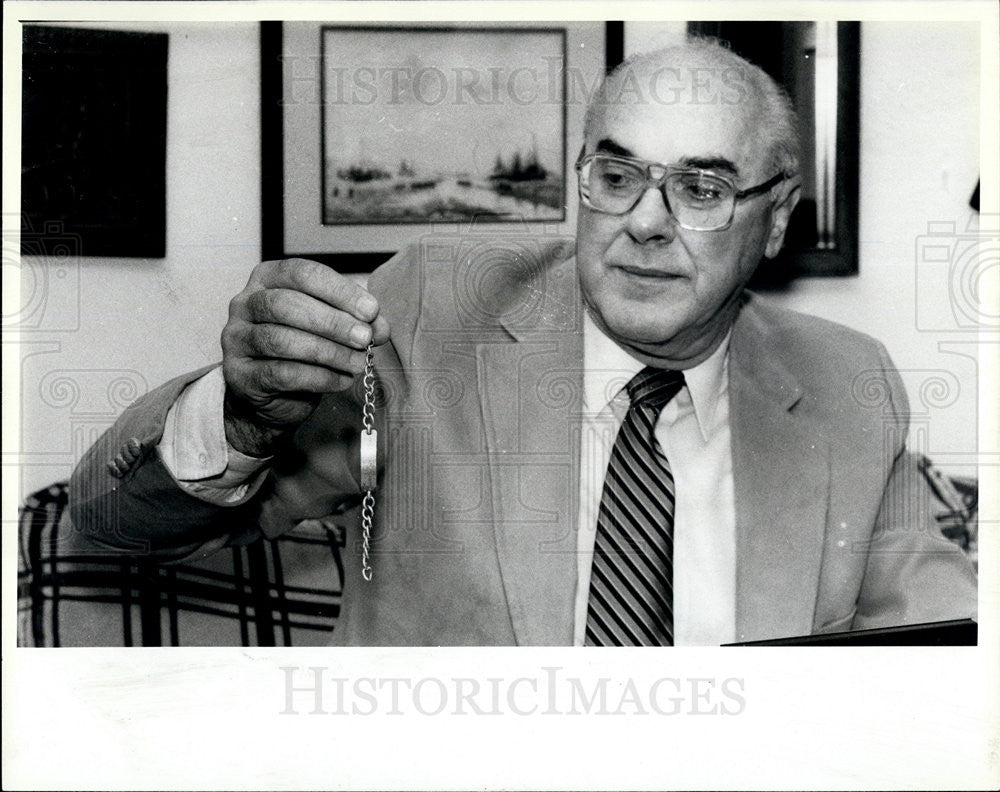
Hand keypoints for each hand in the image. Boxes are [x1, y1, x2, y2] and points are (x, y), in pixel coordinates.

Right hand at [221, 258, 389, 454]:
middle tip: (365, 338)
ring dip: (328, 352)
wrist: (274, 394)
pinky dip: (318, 377)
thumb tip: (379, 326)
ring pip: (281, 340)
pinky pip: (281, 374)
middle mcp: (245, 304)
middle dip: (332, 322)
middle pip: (286, 304)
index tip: (371, 310)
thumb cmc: (303, 350)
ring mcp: (237, 340)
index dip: (339, 291)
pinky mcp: (240, 375)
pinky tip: (342, 380)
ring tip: (358, 363)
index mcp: (268, 279)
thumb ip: (356, 321)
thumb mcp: (332, 328)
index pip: (301, 273)